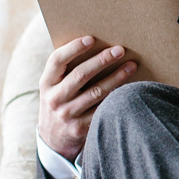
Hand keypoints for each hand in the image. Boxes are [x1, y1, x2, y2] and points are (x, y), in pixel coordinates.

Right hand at [38, 36, 136, 160]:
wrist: (53, 139)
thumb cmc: (60, 100)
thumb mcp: (54, 86)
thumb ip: (67, 69)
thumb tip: (96, 43)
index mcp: (46, 83)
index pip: (57, 60)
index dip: (73, 48)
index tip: (91, 38)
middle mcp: (54, 98)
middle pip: (81, 75)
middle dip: (102, 60)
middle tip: (120, 49)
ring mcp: (67, 114)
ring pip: (96, 92)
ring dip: (117, 77)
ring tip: (132, 65)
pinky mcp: (81, 127)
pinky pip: (103, 108)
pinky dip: (117, 96)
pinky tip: (130, 88)